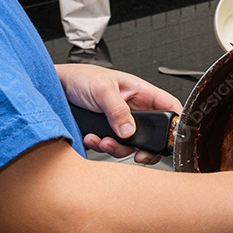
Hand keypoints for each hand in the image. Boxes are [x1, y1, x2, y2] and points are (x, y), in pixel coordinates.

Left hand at [56, 63, 181, 164]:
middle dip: (142, 147)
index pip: (170, 107)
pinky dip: (102, 146)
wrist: (55, 88)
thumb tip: (130, 131)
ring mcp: (122, 122)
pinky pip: (113, 146)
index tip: (171, 139)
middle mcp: (135, 108)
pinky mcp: (108, 131)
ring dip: (117, 148)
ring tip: (102, 140)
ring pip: (132, 144)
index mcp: (141, 92)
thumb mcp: (102, 90)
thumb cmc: (81, 78)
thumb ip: (118, 110)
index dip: (176, 123)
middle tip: (136, 154)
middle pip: (153, 134)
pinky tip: (92, 138)